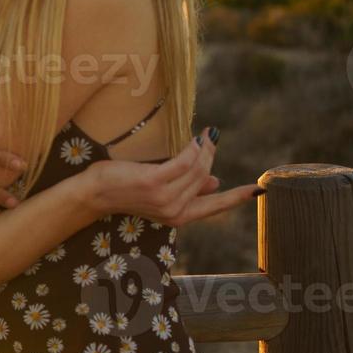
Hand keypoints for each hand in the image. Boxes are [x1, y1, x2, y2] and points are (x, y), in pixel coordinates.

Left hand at [81, 127, 259, 225]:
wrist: (94, 194)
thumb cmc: (124, 191)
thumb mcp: (159, 193)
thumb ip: (188, 190)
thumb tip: (215, 183)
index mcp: (179, 216)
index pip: (216, 207)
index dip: (238, 198)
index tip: (258, 190)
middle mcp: (175, 211)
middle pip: (207, 177)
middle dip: (212, 156)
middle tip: (212, 138)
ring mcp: (165, 198)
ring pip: (197, 168)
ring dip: (204, 149)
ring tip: (205, 136)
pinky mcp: (155, 183)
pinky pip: (184, 162)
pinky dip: (193, 149)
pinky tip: (195, 139)